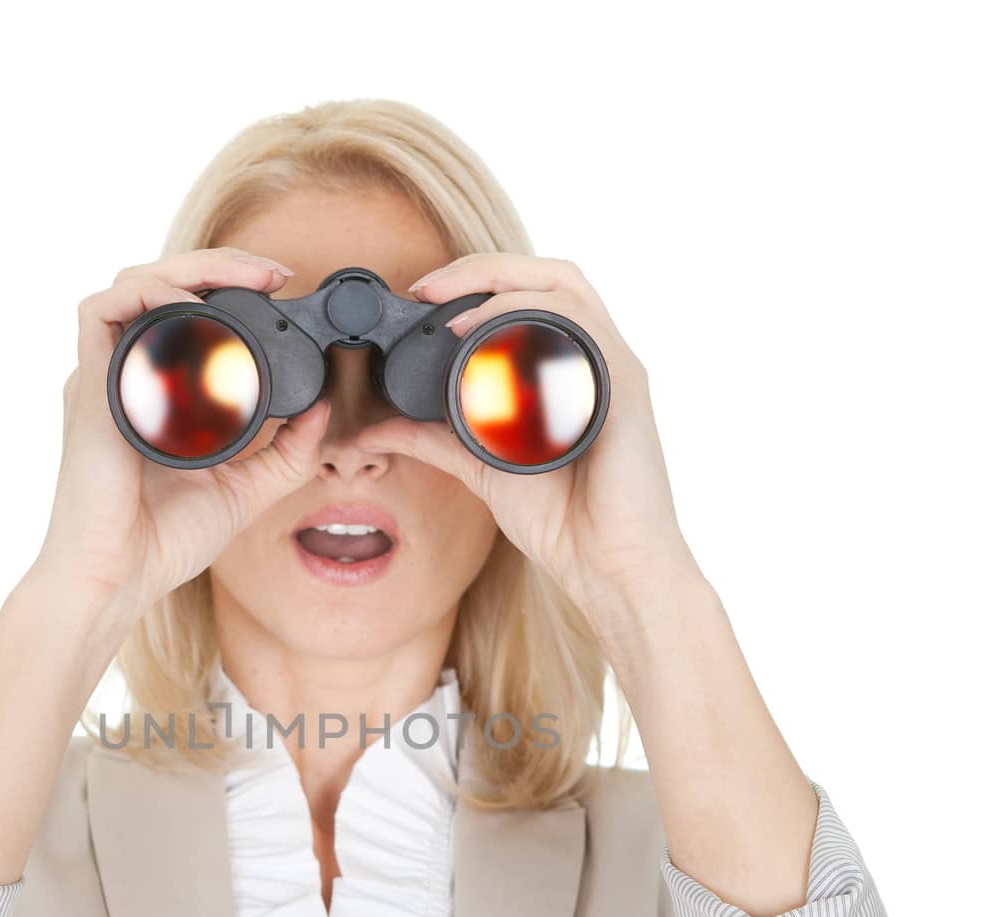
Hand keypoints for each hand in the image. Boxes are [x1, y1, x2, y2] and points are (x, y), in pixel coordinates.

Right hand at [27, 245, 332, 628]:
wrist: (120, 576)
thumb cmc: (164, 539)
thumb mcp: (246, 489)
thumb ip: (287, 453)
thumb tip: (325, 410)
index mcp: (158, 390)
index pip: (187, 312)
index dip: (230, 287)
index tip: (282, 289)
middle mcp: (127, 374)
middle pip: (163, 284)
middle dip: (222, 265)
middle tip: (275, 275)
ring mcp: (105, 376)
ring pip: (134, 283)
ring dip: (190, 266)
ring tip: (246, 277)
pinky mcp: (87, 385)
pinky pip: (98, 311)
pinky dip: (144, 292)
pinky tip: (187, 300)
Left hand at [353, 252, 702, 630]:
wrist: (608, 567)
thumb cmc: (563, 520)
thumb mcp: (480, 468)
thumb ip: (431, 441)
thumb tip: (374, 427)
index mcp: (566, 367)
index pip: (528, 293)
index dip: (475, 279)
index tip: (420, 295)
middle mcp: (592, 358)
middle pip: (547, 274)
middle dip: (483, 267)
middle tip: (427, 287)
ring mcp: (610, 369)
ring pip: (566, 285)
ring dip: (503, 283)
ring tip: (450, 308)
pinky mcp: (623, 388)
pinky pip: (581, 328)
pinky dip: (532, 318)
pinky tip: (490, 334)